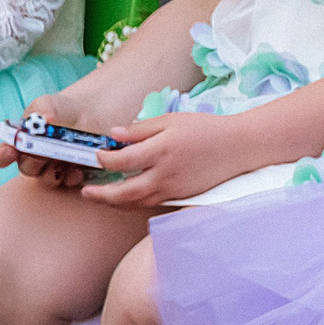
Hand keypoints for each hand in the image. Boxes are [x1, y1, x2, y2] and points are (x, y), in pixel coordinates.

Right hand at [0, 92, 100, 188]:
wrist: (90, 114)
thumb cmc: (61, 109)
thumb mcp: (50, 104)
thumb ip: (44, 108)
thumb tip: (44, 118)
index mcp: (21, 142)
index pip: (4, 154)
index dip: (3, 156)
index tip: (9, 152)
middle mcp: (34, 158)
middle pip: (27, 167)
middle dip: (33, 161)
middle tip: (41, 153)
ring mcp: (53, 167)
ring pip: (46, 178)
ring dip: (52, 173)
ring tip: (62, 161)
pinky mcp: (72, 173)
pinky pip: (69, 181)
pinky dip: (72, 177)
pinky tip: (78, 169)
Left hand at [81, 111, 251, 208]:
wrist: (238, 148)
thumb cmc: (205, 129)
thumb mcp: (171, 120)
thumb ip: (140, 129)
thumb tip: (113, 135)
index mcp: (161, 151)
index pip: (122, 160)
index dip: (105, 158)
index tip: (98, 153)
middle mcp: (165, 174)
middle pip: (125, 193)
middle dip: (101, 194)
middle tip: (85, 191)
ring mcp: (174, 189)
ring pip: (137, 203)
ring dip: (115, 203)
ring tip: (101, 197)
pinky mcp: (181, 196)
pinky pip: (151, 204)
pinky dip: (134, 203)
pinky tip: (125, 197)